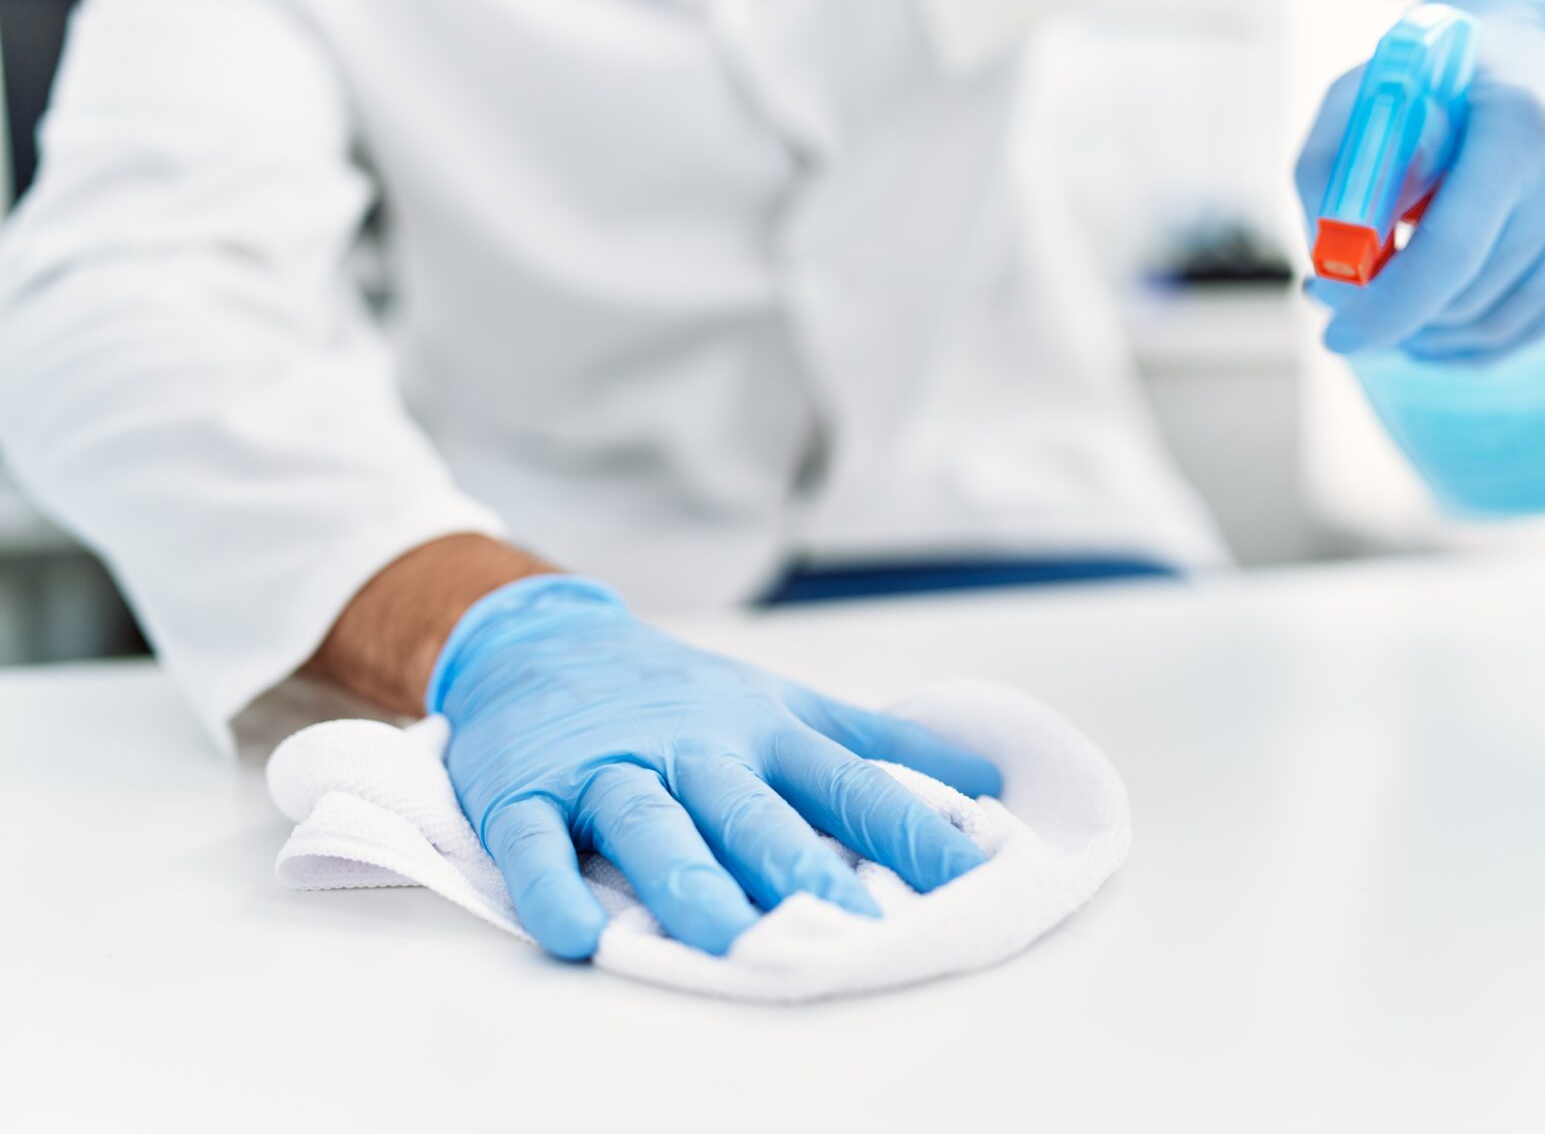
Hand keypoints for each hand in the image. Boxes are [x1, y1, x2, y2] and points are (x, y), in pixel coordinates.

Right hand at [429, 575, 1003, 959]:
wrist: (538, 640)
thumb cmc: (678, 694)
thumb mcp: (782, 705)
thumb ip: (876, 747)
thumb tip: (985, 782)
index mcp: (762, 733)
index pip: (847, 784)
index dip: (909, 830)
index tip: (971, 877)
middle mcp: (693, 749)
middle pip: (750, 811)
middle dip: (799, 868)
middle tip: (850, 925)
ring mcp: (607, 769)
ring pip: (650, 825)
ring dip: (686, 880)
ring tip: (723, 936)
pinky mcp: (526, 791)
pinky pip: (537, 844)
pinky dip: (551, 888)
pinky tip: (576, 935)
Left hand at [1295, 0, 1544, 362]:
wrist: (1528, 51)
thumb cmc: (1435, 80)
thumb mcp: (1363, 99)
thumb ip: (1333, 171)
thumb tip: (1335, 269)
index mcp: (1519, 119)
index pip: (1453, 249)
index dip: (1389, 306)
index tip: (1336, 335)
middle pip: (1475, 294)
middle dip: (1399, 318)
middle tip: (1346, 309)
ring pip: (1505, 322)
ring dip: (1434, 334)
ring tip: (1388, 311)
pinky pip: (1538, 322)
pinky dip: (1476, 339)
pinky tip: (1434, 322)